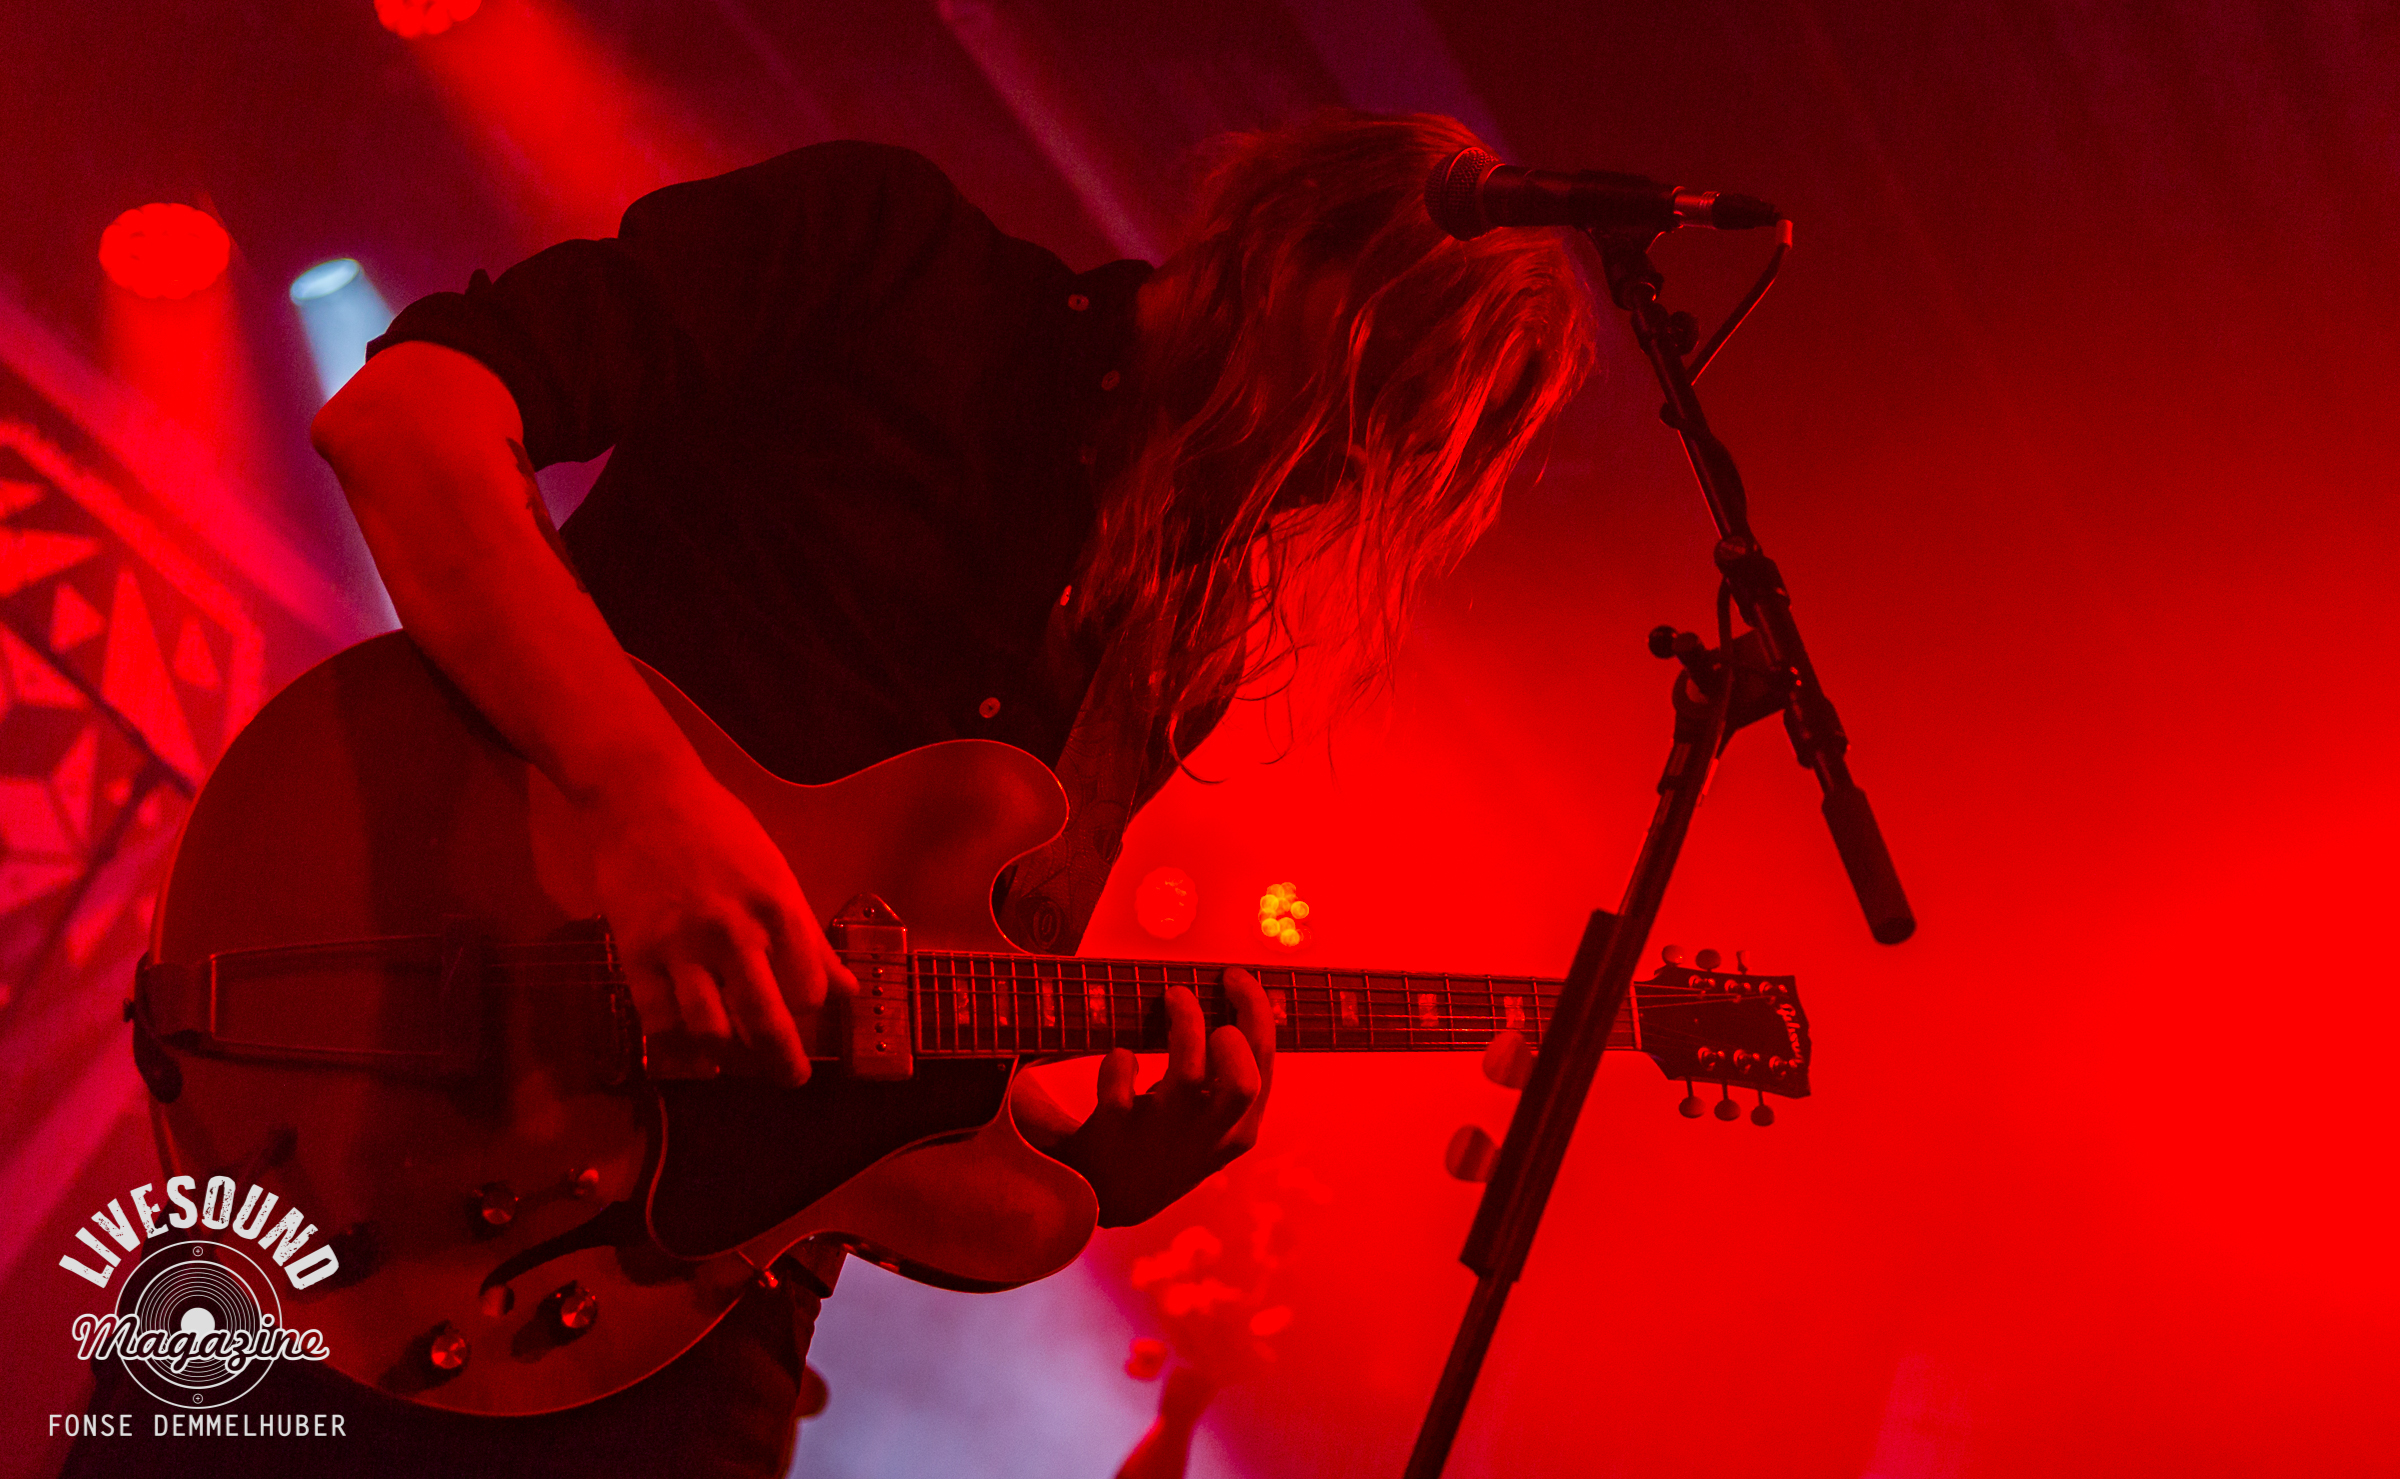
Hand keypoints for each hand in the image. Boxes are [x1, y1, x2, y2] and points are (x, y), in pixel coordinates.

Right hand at [577, 763, 855, 1083]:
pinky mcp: (637, 953)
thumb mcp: (776, 875)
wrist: (644, 795)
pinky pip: (658, 1020)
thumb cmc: (719, 830)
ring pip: (711, 1030)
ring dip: (728, 1059)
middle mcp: (735, 931)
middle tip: (791, 1079)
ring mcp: (683, 945)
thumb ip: (809, 938)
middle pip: (766, 1021)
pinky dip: (675, 1046)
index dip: (809, 1014)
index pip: (808, 989)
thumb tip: (846, 990)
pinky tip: (687, 1052)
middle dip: (783, 1063)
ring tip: (735, 1066)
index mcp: (778, 908)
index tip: (804, 1021)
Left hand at [1059, 968, 1274, 1225]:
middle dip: (1232, 1027)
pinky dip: (1119, 1061)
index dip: (1255, 1010)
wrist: (1110, 1195)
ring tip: (1171, 997)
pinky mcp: (1117, 1134)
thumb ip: (1227, 1070)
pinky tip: (1121, 1060)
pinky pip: (1121, 1083)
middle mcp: (1208, 1135)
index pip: (1265, 1064)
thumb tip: (1232, 995)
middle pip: (1243, 1078)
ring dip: (1183, 1023)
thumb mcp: (1212, 1117)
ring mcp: (1163, 1137)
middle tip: (1207, 999)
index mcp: (1239, 1129)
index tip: (1234, 975)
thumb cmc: (1168, 1135)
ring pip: (1186, 1073)